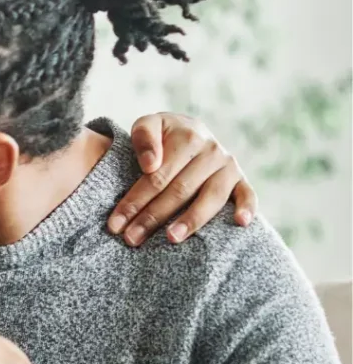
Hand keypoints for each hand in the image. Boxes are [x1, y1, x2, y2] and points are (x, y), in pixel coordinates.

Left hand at [107, 112, 256, 246]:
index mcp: (188, 136)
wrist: (188, 130)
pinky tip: (240, 223)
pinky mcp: (241, 179)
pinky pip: (248, 194)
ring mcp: (228, 166)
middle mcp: (212, 151)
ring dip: (191, 220)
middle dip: (152, 217)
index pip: (157, 176)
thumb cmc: (162, 135)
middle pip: (179, 191)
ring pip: (210, 198)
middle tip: (131, 238)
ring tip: (171, 238)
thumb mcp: (148, 125)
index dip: (135, 200)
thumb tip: (150, 164)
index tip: (115, 224)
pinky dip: (247, 207)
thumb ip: (143, 137)